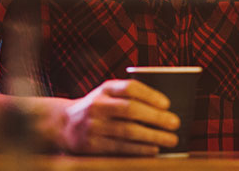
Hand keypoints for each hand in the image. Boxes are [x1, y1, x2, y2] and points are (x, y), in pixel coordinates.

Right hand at [60, 79, 179, 154]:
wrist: (64, 124)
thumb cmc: (99, 107)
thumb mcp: (109, 95)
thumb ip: (130, 97)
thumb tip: (164, 109)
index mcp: (105, 88)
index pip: (130, 88)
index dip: (150, 95)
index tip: (168, 104)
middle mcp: (97, 105)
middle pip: (130, 110)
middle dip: (155, 117)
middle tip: (175, 123)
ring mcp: (93, 126)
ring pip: (127, 131)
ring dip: (152, 136)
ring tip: (170, 140)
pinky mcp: (90, 145)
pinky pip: (119, 148)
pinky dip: (139, 150)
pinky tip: (153, 150)